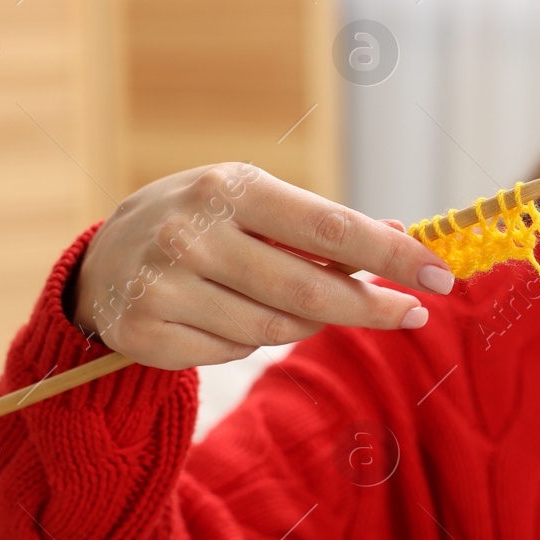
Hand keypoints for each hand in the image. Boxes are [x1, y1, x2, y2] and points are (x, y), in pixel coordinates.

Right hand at [72, 162, 455, 368]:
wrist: (100, 259)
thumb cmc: (202, 222)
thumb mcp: (254, 200)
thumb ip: (323, 224)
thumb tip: (402, 238)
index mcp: (230, 187)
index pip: (329, 227)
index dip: (390, 256)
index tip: (439, 274)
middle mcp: (194, 234)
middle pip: (309, 289)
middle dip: (371, 306)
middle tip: (413, 314)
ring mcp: (166, 286)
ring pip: (275, 329)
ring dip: (306, 322)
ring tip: (301, 304)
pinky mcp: (147, 333)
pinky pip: (234, 352)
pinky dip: (251, 340)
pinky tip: (233, 315)